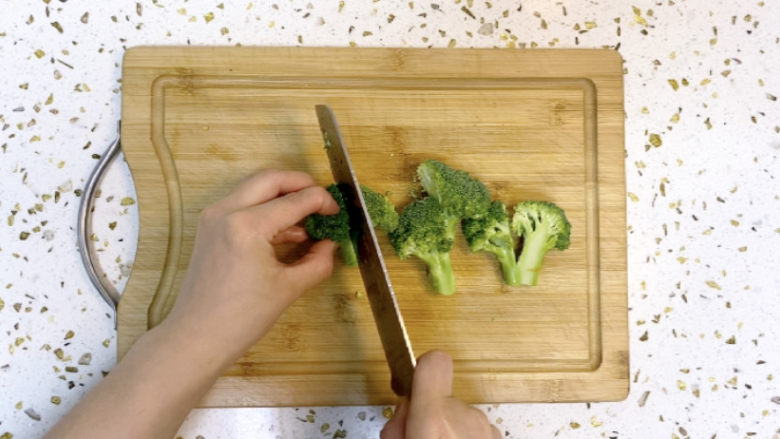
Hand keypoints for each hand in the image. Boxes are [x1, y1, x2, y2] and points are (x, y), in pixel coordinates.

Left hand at [162, 169, 338, 364]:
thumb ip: (317, 261)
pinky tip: (286, 231)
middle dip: (301, 184)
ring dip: (282, 195)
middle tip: (322, 201)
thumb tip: (330, 244)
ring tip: (307, 219)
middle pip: (271, 178)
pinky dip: (265, 209)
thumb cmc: (241, 319)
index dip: (322, 202)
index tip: (337, 212)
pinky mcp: (209, 227)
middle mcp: (226, 212)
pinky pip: (242, 204)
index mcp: (248, 226)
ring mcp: (214, 217)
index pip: (296, 200)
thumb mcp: (289, 288)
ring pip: (255, 187)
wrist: (196, 338)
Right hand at [381, 351, 500, 438]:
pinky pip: (473, 430)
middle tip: (414, 436)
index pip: (433, 362)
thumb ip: (397, 424)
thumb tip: (403, 413)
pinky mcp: (497, 437)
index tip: (411, 382)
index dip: (420, 367)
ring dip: (446, 430)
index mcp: (435, 417)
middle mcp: (464, 416)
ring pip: (458, 416)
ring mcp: (485, 427)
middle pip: (440, 397)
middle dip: (426, 415)